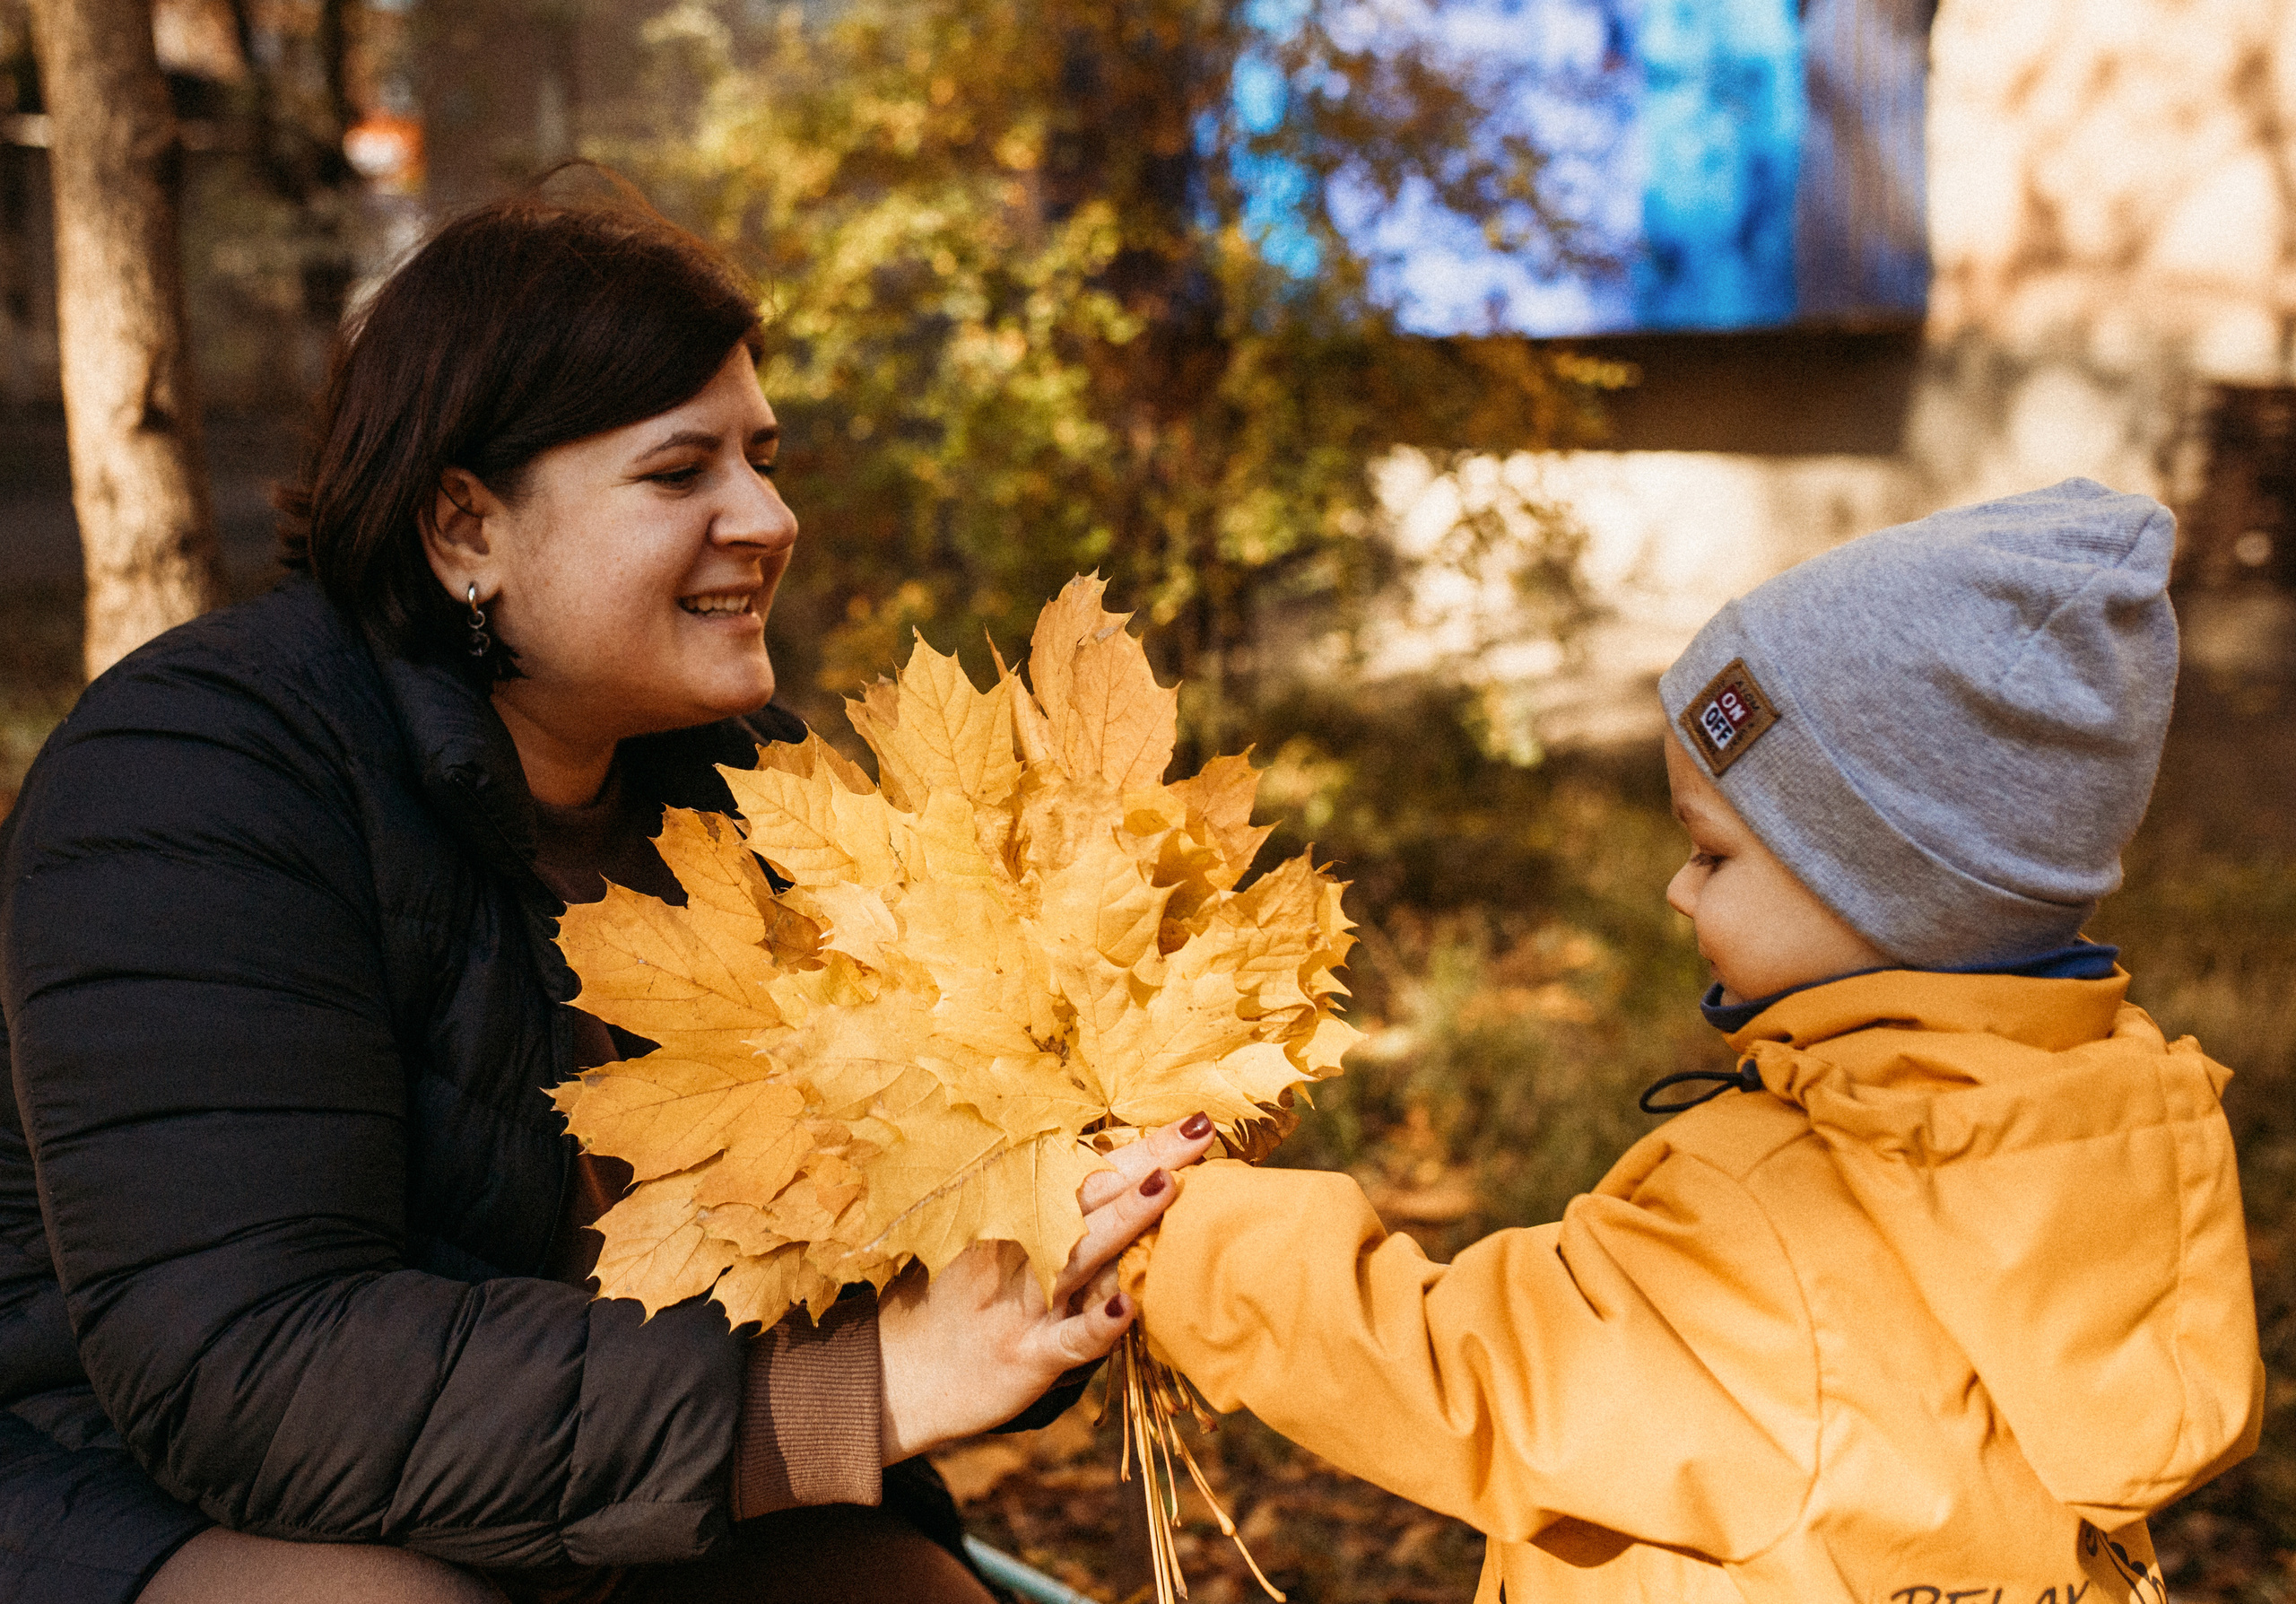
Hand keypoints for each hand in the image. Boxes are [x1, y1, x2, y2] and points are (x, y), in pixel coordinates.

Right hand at [877, 1113, 1216, 1461]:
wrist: (896, 1376)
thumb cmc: (957, 1300)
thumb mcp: (992, 1242)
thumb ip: (1048, 1208)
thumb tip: (1128, 1173)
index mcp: (1015, 1213)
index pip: (1086, 1168)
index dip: (1140, 1142)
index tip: (1194, 1117)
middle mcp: (1021, 1248)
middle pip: (1089, 1195)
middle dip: (1145, 1161)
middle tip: (1200, 1129)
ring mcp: (1024, 1303)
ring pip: (1081, 1255)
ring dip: (1124, 1221)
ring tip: (1167, 1186)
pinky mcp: (1025, 1356)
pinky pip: (1067, 1340)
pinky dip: (1096, 1325)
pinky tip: (1128, 1309)